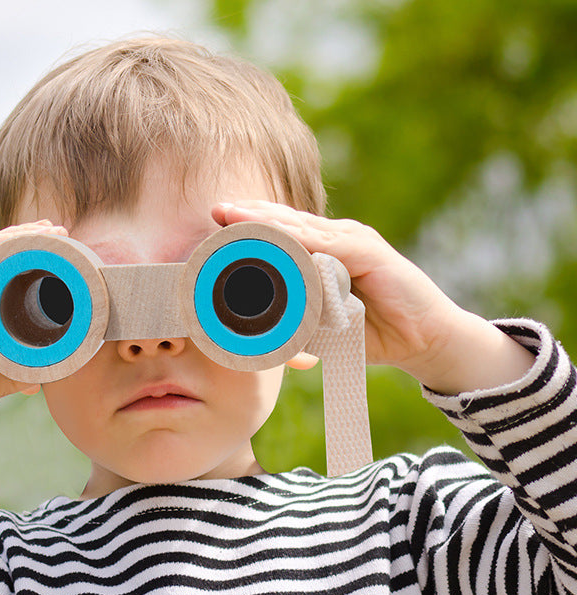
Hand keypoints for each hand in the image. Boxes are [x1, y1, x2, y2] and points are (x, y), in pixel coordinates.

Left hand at [213, 201, 533, 393]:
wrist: (425, 340)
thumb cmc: (374, 332)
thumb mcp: (325, 324)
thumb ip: (297, 318)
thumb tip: (260, 328)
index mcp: (328, 250)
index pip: (284, 231)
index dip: (252, 225)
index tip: (217, 223)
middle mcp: (340, 239)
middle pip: (288, 222)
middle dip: (250, 215)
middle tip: (216, 209)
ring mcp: (355, 242)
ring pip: (302, 228)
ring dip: (266, 221)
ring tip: (234, 216)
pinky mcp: (370, 254)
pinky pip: (328, 245)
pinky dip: (300, 241)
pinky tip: (274, 236)